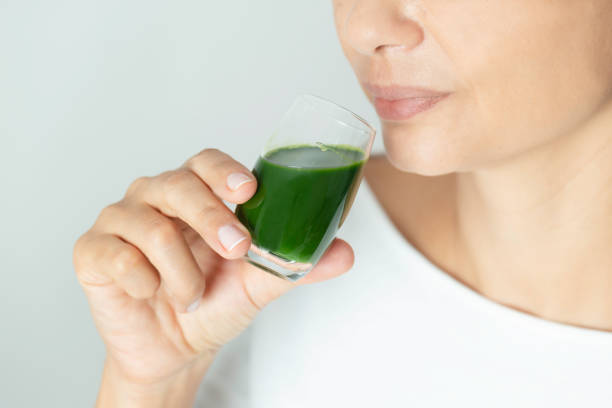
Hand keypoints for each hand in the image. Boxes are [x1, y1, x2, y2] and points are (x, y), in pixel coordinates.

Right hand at [73, 148, 353, 391]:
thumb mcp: (257, 284)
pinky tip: (152, 294)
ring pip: (149, 224)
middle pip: (177, 184)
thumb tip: (344, 252)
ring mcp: (121, 220)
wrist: (175, 349)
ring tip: (191, 295)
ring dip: (181, 270)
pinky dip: (141, 279)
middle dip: (210, 218)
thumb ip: (294, 265)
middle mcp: (155, 197)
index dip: (224, 172)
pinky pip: (113, 253)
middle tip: (236, 249)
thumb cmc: (213, 303)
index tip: (248, 190)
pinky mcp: (93, 251)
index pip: (205, 163)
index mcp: (195, 195)